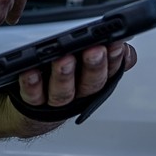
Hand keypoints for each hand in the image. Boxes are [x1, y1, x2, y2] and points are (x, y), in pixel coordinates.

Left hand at [16, 41, 137, 109]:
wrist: (28, 111)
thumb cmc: (60, 80)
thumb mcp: (87, 64)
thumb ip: (106, 52)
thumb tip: (126, 47)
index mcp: (93, 80)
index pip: (111, 70)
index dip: (115, 59)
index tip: (117, 43)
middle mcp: (78, 93)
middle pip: (91, 84)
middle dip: (94, 66)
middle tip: (95, 50)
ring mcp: (56, 101)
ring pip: (64, 92)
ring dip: (65, 76)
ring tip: (64, 59)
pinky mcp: (32, 104)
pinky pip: (33, 96)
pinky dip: (33, 85)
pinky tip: (30, 72)